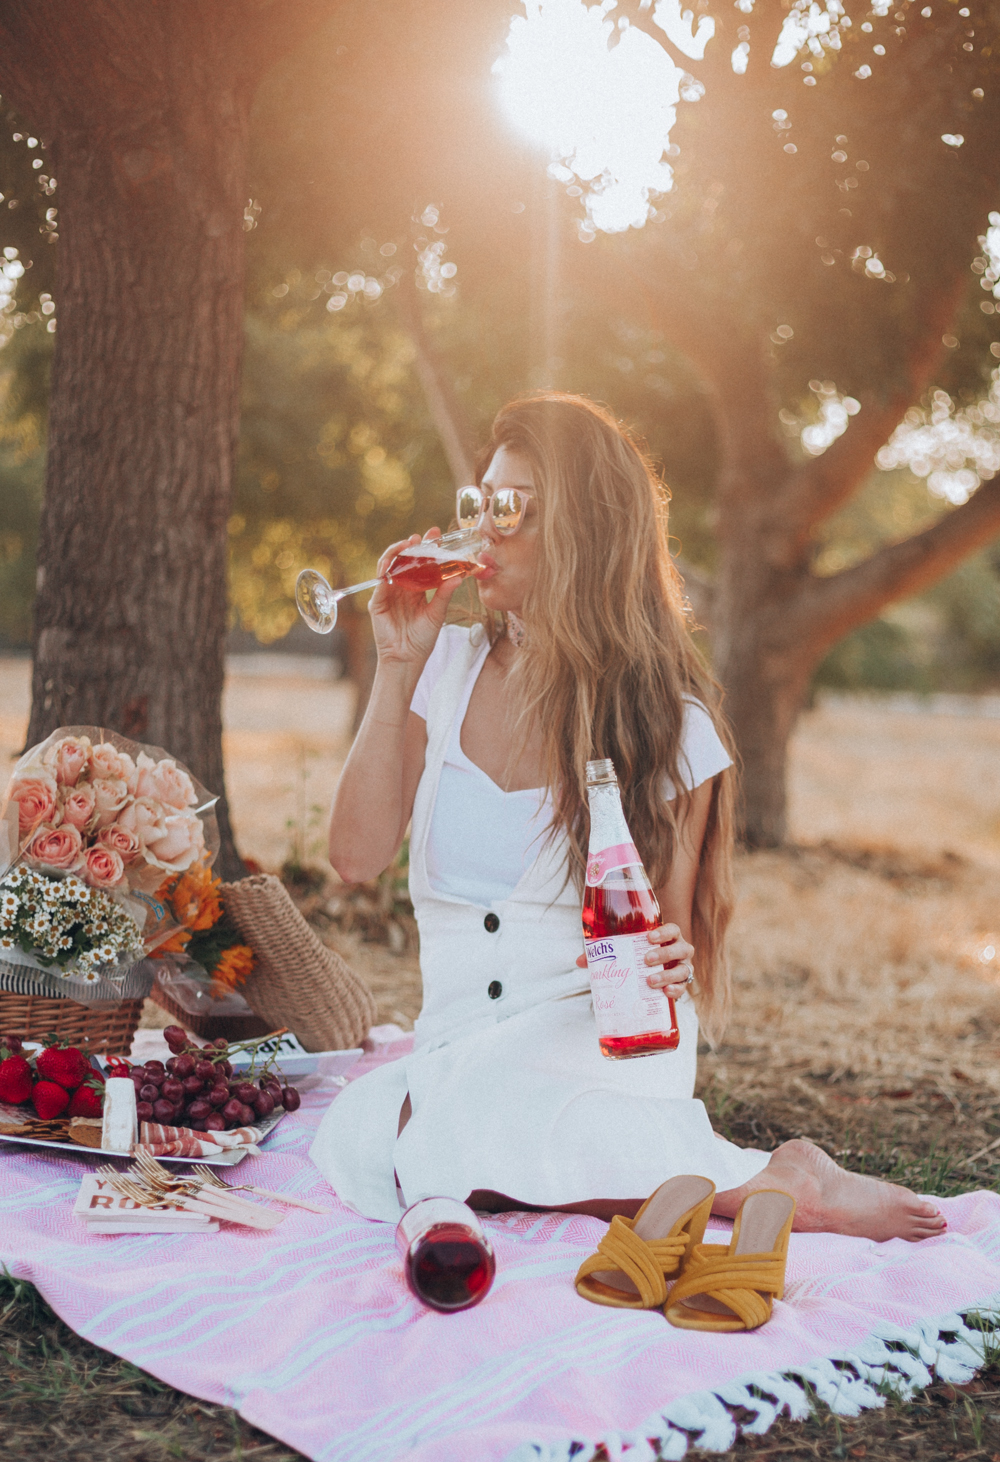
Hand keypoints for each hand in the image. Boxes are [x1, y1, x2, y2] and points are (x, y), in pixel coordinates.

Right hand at [368, 529, 462, 668]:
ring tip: (408, 545)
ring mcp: (388, 593)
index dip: (427, 548)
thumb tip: (459, 577)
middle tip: (423, 537)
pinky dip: (385, 570)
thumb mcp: (437, 614)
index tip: (436, 535)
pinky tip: (392, 564)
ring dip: (397, 553)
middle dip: (412, 546)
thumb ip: (444, 595)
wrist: (407, 658)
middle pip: (404, 560)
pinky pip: (380, 582)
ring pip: (390, 566)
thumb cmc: (423, 639)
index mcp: (416, 589)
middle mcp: (401, 588)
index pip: (421, 563)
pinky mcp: (377, 601)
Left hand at [575, 923, 695, 998]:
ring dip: (668, 975)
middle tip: (646, 960)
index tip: (649, 937)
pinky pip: (684, 987)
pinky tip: (666, 993)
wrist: (652, 981)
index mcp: (667, 938)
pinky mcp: (682, 985)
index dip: (664, 933)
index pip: (672, 930)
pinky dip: (677, 990)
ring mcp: (684, 968)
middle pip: (681, 948)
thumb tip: (579, 961)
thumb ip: (605, 955)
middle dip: (664, 954)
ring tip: (650, 981)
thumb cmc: (637, 961)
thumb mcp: (624, 954)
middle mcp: (679, 951)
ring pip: (684, 969)